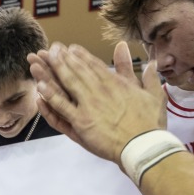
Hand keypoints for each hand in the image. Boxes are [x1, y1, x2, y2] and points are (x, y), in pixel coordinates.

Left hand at [28, 42, 165, 163]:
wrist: (144, 146)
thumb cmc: (150, 124)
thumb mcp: (153, 94)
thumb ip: (149, 76)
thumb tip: (152, 61)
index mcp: (115, 83)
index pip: (94, 65)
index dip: (81, 55)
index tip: (70, 48)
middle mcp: (99, 91)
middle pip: (77, 70)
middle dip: (63, 58)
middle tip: (51, 48)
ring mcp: (88, 106)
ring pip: (66, 84)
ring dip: (52, 71)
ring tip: (40, 61)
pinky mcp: (81, 122)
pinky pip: (61, 107)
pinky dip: (50, 97)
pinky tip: (40, 88)